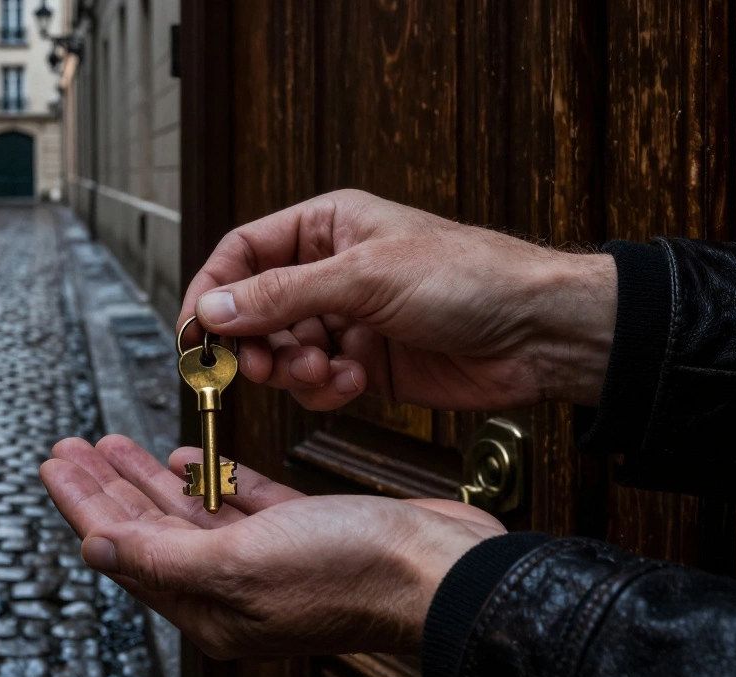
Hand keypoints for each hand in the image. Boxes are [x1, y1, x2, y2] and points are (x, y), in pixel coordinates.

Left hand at [39, 435, 504, 658]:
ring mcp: (268, 558)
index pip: (123, 547)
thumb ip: (163, 555)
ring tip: (114, 445)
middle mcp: (234, 585)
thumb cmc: (352, 572)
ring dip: (149, 478)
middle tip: (72, 448)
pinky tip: (188, 461)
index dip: (83, 503)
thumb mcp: (241, 563)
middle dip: (105, 485)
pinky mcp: (303, 531)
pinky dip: (211, 480)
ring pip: (190, 512)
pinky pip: (241, 503)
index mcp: (210, 604)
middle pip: (148, 528)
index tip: (52, 463)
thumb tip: (94, 547)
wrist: (441, 567)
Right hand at [180, 190, 616, 410]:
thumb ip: (281, 295)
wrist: (538, 334)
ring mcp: (348, 321)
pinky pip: (318, 383)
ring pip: (284, 352)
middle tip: (258, 367)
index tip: (196, 332)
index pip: (243, 254)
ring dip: (295, 370)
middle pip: (256, 310)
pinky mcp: (366, 365)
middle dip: (255, 342)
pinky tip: (355, 383)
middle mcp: (332, 272)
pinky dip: (326, 390)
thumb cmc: (472, 278)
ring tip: (325, 372)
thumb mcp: (364, 277)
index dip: (214, 291)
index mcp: (327, 227)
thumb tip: (214, 308)